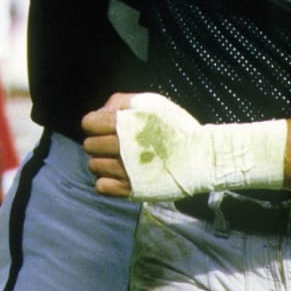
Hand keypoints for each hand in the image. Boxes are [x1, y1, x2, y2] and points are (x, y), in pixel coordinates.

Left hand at [83, 92, 287, 201]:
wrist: (201, 158)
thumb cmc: (176, 127)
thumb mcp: (151, 102)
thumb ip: (121, 101)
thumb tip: (100, 112)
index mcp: (125, 123)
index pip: (88, 124)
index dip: (94, 124)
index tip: (106, 128)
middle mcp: (122, 147)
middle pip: (89, 146)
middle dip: (98, 142)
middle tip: (114, 144)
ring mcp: (126, 170)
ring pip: (94, 166)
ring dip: (102, 162)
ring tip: (118, 160)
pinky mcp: (132, 189)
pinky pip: (101, 187)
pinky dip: (106, 181)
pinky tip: (118, 175)